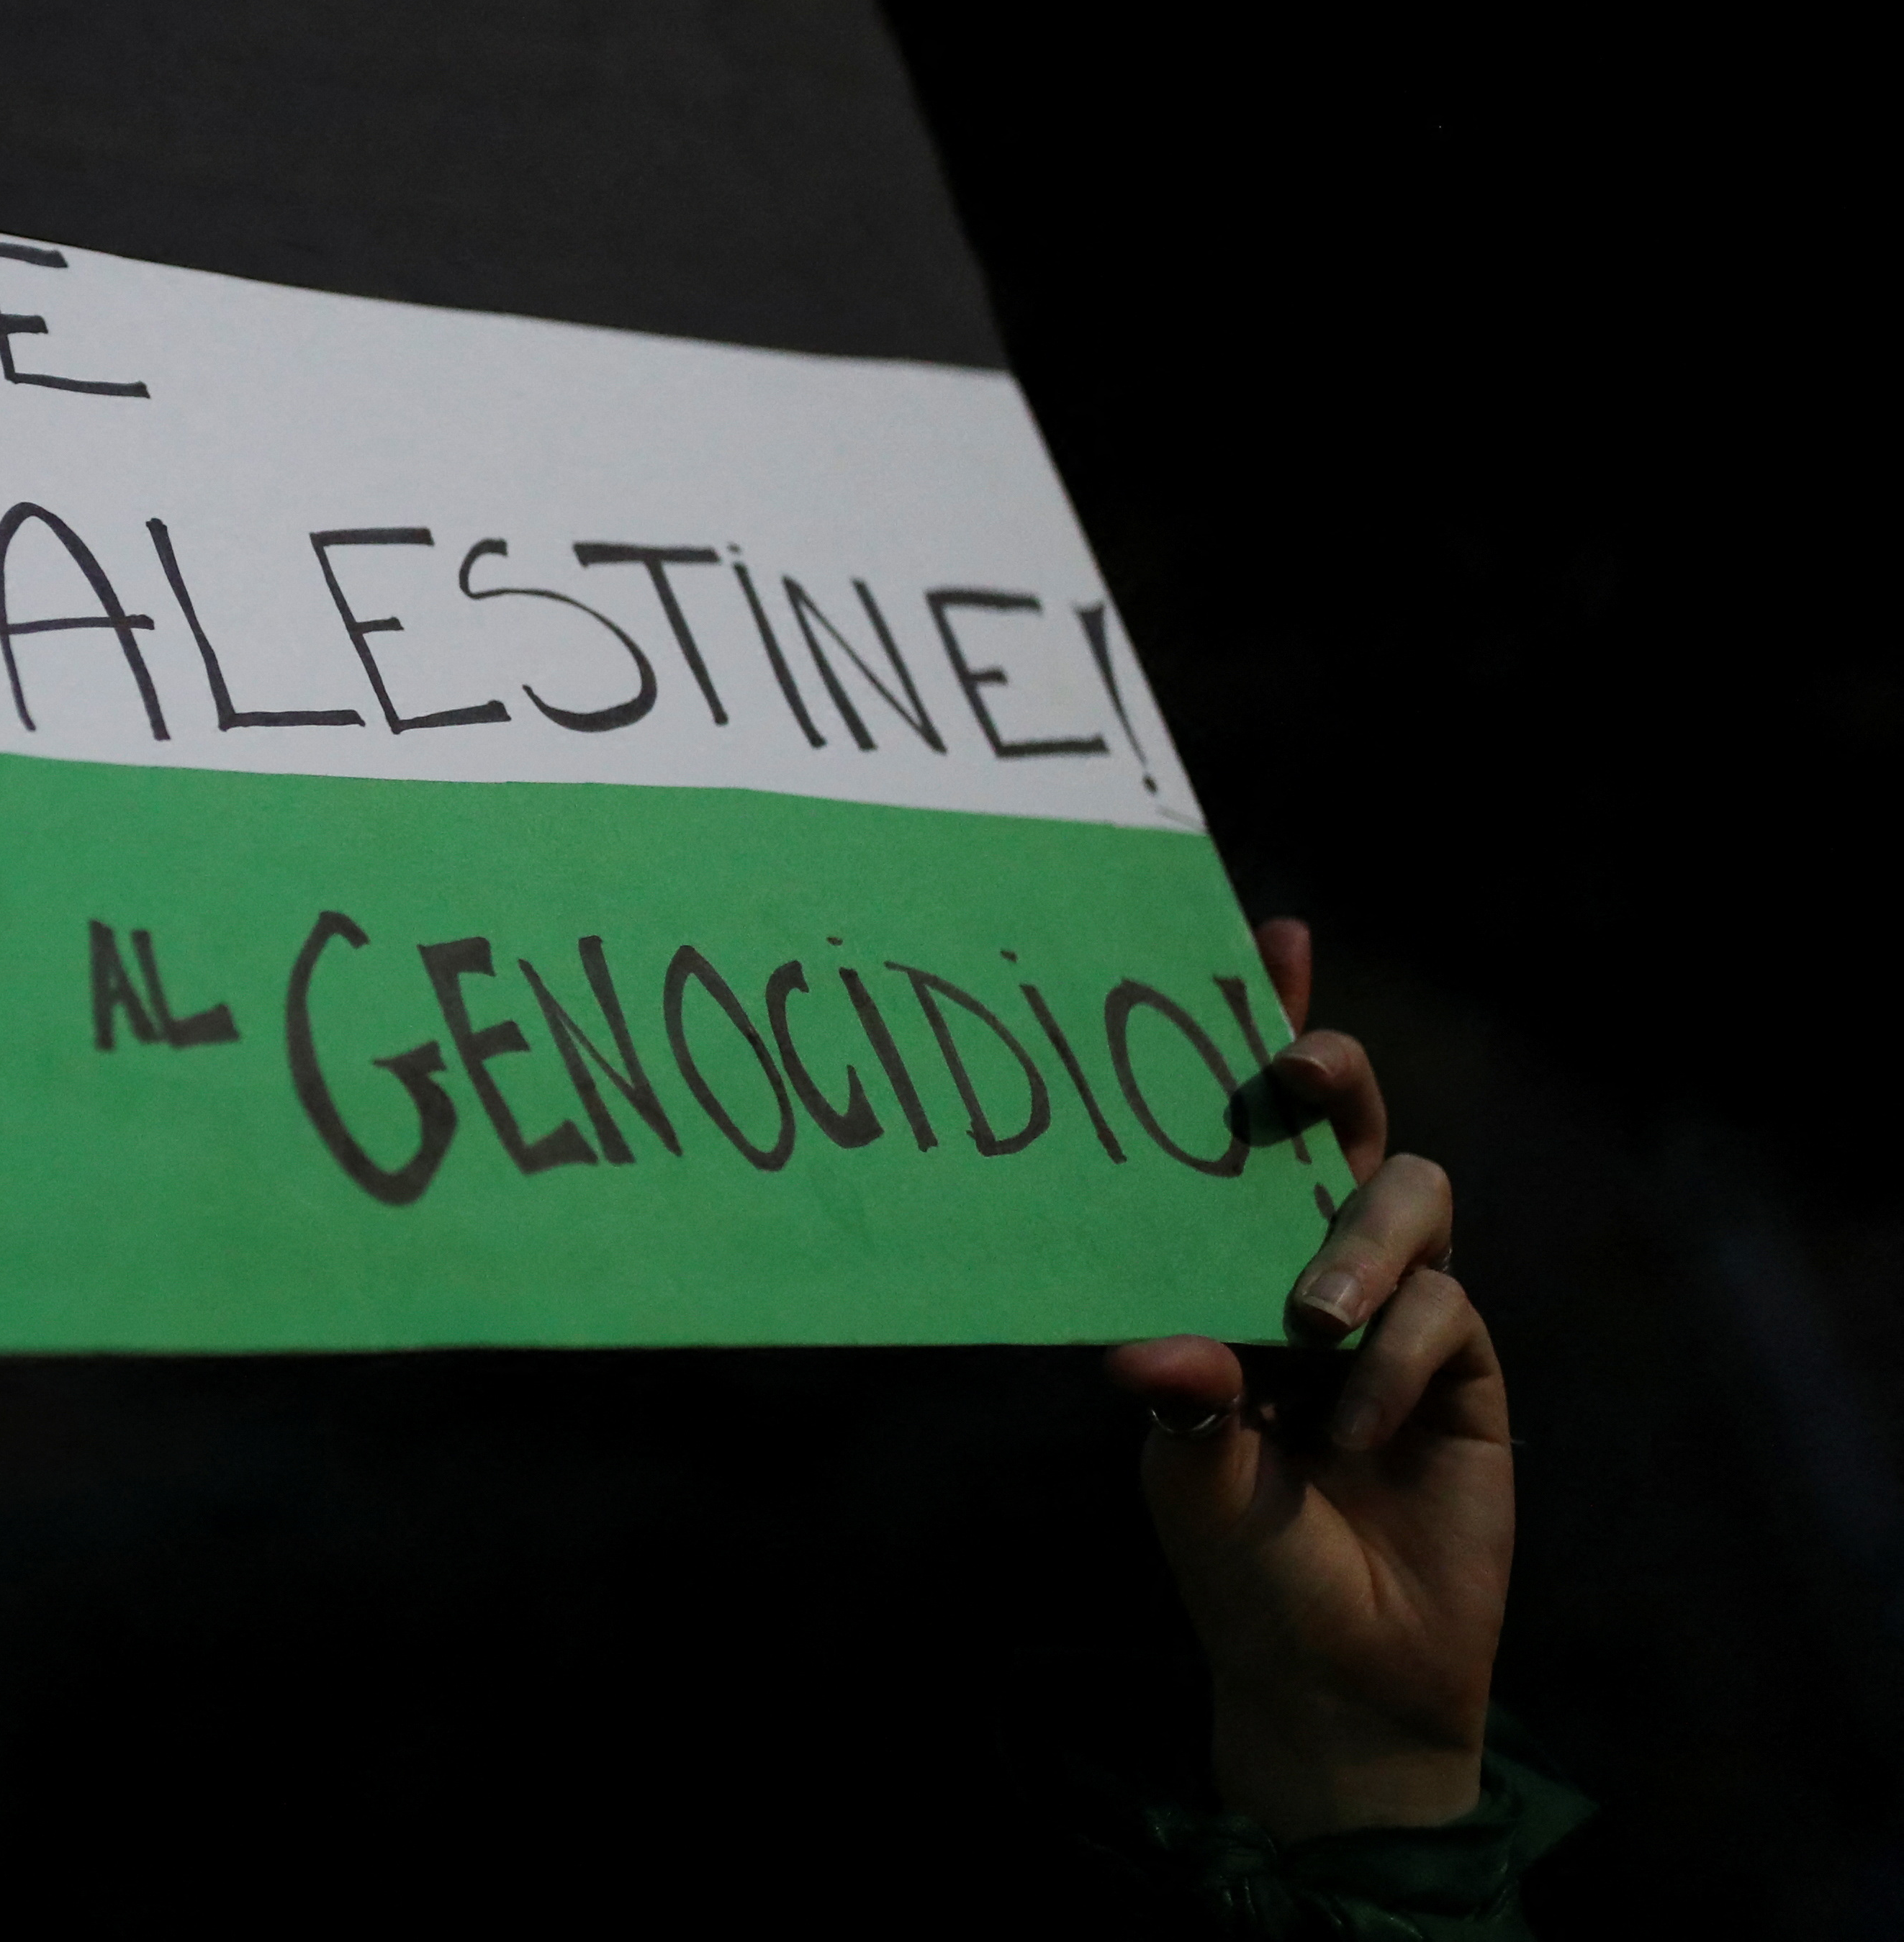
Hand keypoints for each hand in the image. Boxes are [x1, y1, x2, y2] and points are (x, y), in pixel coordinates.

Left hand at [1106, 917, 1510, 1840]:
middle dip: (1326, 1077)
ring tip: (1307, 1320)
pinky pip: (1445, 1313)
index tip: (1267, 940)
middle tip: (1293, 1067)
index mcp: (1225, 1264)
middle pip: (1343, 1130)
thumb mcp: (1185, 1474)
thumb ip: (1178, 1406)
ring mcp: (1396, 1309)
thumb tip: (1151, 1348)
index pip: (1243, 1132)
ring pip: (1410, 1198)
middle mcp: (1309, 1265)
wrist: (1332, 1673)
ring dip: (1357, 1242)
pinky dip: (1393, 1361)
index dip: (1261, 1026)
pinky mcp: (1464, 1365)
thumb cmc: (1237, 1560)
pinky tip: (1352, 1427)